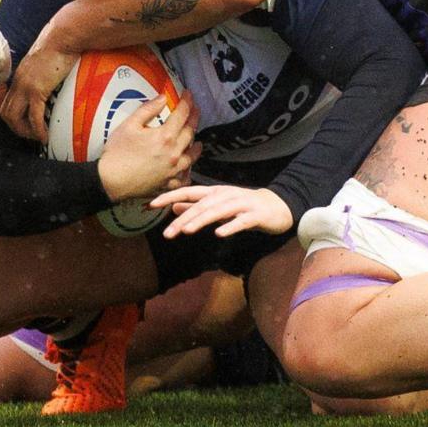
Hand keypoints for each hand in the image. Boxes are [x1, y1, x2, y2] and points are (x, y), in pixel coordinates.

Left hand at [0, 38, 72, 140]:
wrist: (63, 37)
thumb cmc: (60, 46)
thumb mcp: (45, 61)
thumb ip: (42, 72)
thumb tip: (51, 80)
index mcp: (20, 76)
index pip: (8, 101)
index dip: (13, 116)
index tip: (24, 123)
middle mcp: (19, 82)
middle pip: (6, 112)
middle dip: (16, 128)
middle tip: (30, 134)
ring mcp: (26, 87)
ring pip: (15, 118)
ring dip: (25, 131)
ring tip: (37, 137)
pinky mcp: (37, 90)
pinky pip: (34, 117)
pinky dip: (38, 130)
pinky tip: (45, 136)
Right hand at [98, 95, 197, 200]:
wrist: (110, 181)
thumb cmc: (117, 154)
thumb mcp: (129, 125)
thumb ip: (148, 109)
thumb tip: (162, 98)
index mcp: (165, 137)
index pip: (182, 114)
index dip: (187, 102)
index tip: (188, 95)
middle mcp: (173, 153)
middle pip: (190, 132)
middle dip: (194, 118)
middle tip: (195, 111)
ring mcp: (173, 171)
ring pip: (192, 156)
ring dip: (196, 146)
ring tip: (197, 141)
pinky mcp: (168, 184)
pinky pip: (184, 178)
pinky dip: (188, 172)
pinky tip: (186, 168)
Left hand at [151, 183, 292, 238]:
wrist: (278, 206)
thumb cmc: (243, 207)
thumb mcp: (218, 206)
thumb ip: (196, 207)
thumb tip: (173, 207)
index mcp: (215, 192)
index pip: (188, 192)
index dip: (169, 196)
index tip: (150, 205)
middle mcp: (225, 195)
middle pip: (201, 205)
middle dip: (183, 219)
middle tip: (166, 234)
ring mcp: (241, 204)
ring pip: (218, 211)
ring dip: (201, 220)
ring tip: (186, 230)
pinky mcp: (255, 215)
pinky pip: (242, 222)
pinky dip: (230, 226)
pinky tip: (220, 234)